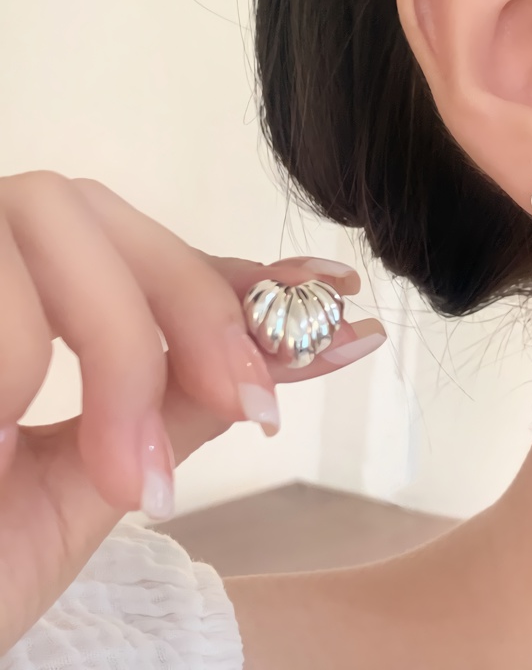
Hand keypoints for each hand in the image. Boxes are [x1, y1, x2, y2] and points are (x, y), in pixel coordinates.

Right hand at [0, 172, 384, 650]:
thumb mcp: (97, 479)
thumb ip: (179, 401)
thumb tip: (289, 348)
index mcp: (26, 303)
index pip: (148, 255)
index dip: (240, 271)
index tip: (335, 293)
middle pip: (104, 216)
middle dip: (193, 307)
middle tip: (254, 409)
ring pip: (54, 225)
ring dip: (119, 349)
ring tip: (127, 475)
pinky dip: (19, 358)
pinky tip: (8, 446)